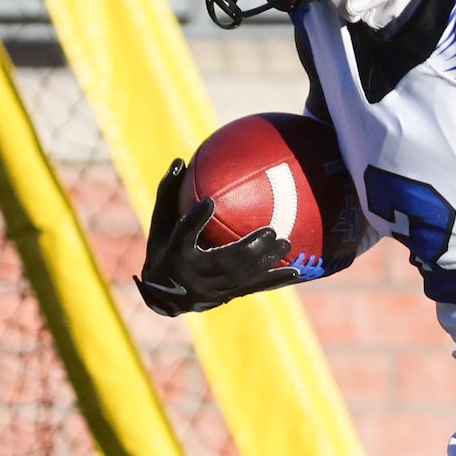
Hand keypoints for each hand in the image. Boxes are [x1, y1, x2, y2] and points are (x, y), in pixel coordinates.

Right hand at [133, 158, 299, 316]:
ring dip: (265, 261)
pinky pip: (253, 288)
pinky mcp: (226, 295)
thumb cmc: (163, 248)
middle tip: (271, 231)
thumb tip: (180, 160)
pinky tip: (296, 271)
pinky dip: (274, 279)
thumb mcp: (160, 221)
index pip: (183, 234)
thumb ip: (169, 192)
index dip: (195, 220)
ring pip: (241, 277)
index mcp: (174, 252)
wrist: (163, 295)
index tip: (210, 202)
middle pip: (222, 261)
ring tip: (285, 243)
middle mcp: (192, 274)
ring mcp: (211, 289)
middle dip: (248, 248)